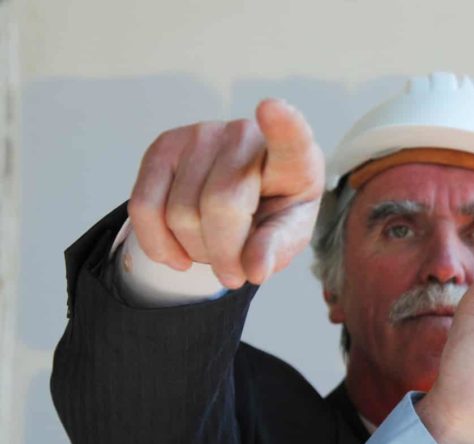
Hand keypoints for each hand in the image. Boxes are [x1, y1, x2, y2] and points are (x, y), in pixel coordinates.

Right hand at [127, 99, 324, 287]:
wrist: (242, 202)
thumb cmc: (274, 212)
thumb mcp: (288, 235)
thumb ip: (275, 249)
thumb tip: (254, 269)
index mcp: (294, 158)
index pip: (290, 140)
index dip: (283, 125)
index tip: (273, 108)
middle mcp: (246, 136)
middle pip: (220, 206)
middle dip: (222, 254)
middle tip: (233, 270)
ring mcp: (201, 135)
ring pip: (179, 214)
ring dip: (193, 250)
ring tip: (212, 247)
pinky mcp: (163, 146)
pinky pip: (143, 208)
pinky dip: (157, 244)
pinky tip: (178, 253)